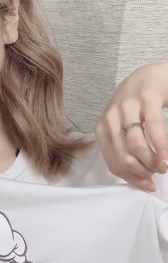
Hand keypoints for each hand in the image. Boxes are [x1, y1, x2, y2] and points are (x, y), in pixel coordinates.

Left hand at [94, 62, 167, 190]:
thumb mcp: (122, 127)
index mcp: (102, 128)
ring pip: (134, 144)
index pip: (112, 162)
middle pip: (123, 156)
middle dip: (142, 171)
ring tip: (163, 165)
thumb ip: (125, 148)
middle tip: (156, 172)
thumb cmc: (135, 107)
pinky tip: (166, 156)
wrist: (147, 77)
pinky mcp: (145, 99)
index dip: (131, 178)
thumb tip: (138, 177)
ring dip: (151, 161)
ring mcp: (127, 107)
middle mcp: (110, 117)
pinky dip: (160, 146)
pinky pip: (152, 127)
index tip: (147, 185)